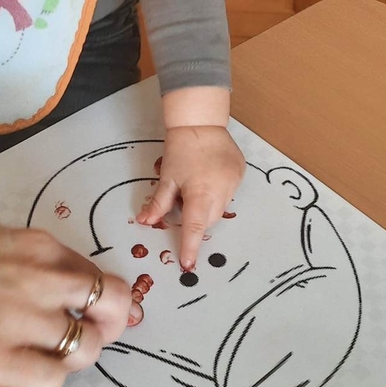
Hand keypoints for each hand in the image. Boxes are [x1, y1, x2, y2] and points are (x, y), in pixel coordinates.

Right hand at [0, 214, 137, 386]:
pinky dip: (45, 385)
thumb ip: (26, 261)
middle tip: (89, 338)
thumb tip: (53, 285)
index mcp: (36, 247)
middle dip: (109, 326)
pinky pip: (51, 382)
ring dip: (74, 359)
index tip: (101, 312)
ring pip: (89, 348)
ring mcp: (19, 320)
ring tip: (45, 360)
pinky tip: (21, 378)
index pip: (98, 274)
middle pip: (112, 306)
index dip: (104, 299)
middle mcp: (39, 278)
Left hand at [136, 126, 245, 270]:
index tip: (187, 264)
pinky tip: (209, 178)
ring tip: (197, 187)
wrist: (202, 122)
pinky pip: (229, 194)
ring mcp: (234, 183)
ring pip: (220, 208)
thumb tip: (145, 222)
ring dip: (207, 207)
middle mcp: (221, 192)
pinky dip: (218, 194)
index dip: (190, 247)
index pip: (195, 228)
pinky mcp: (240, 174)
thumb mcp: (167, 177)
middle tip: (184, 203)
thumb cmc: (181, 149)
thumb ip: (158, 203)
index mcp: (200, 194)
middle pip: (208, 220)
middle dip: (196, 221)